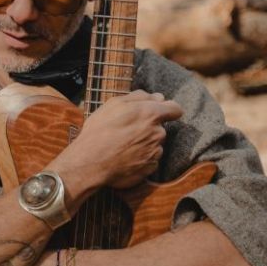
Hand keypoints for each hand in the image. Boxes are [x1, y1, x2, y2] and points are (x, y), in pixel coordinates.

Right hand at [62, 90, 182, 189]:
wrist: (91, 162)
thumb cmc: (100, 130)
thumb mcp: (114, 104)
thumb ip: (139, 97)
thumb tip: (158, 97)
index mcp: (151, 114)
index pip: (175, 109)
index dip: (168, 109)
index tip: (160, 111)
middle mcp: (158, 133)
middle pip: (160, 128)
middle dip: (148, 127)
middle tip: (128, 130)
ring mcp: (155, 152)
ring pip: (155, 144)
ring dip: (144, 143)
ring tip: (123, 145)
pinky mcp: (150, 168)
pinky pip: (150, 160)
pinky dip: (141, 158)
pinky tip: (125, 157)